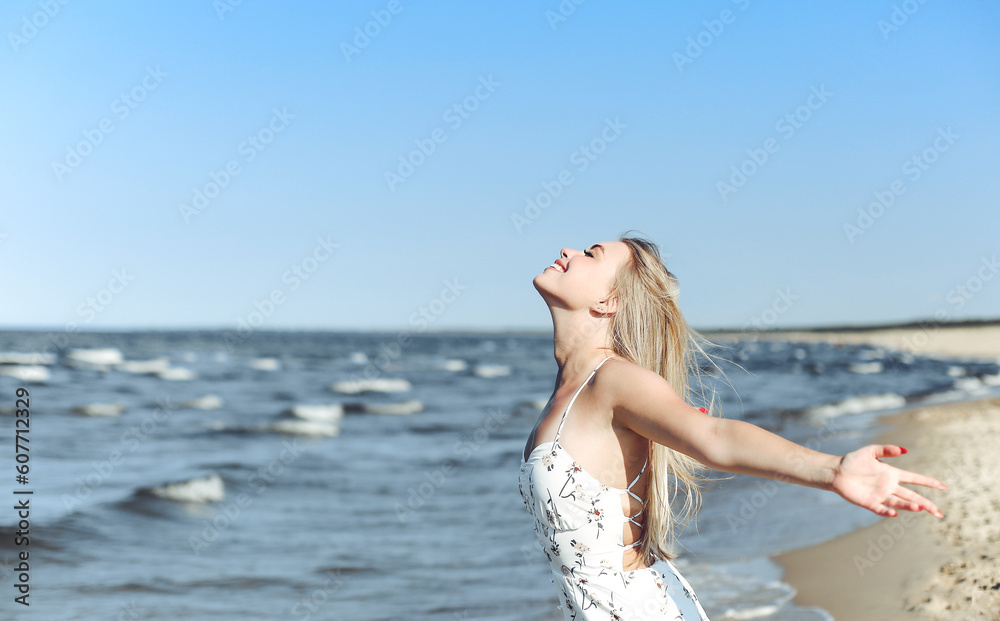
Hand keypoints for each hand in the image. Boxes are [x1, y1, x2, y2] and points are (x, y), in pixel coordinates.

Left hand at [830, 444, 946, 517]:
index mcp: (892, 474)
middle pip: (912, 497)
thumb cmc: (853, 461)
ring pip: (899, 503)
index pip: (915, 479)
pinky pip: (880, 509)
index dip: (929, 483)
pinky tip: (894, 514)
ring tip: (920, 508)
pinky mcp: (869, 502)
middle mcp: (889, 487)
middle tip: (939, 513)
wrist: (836, 471)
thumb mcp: (870, 451)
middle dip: (926, 504)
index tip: (943, 486)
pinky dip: (887, 512)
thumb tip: (904, 450)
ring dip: (909, 506)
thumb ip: (886, 449)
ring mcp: (880, 495)